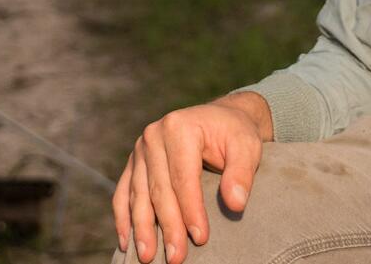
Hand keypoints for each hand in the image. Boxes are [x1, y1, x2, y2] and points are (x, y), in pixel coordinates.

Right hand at [112, 96, 267, 263]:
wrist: (220, 119)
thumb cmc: (234, 134)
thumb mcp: (247, 147)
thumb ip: (241, 173)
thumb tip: (235, 203)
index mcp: (179, 127)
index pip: (183, 177)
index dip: (191, 210)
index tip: (200, 238)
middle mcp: (154, 135)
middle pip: (158, 188)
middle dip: (167, 226)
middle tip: (175, 257)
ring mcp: (140, 149)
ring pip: (138, 194)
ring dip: (141, 228)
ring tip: (147, 256)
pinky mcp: (134, 162)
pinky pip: (123, 192)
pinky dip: (123, 217)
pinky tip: (126, 240)